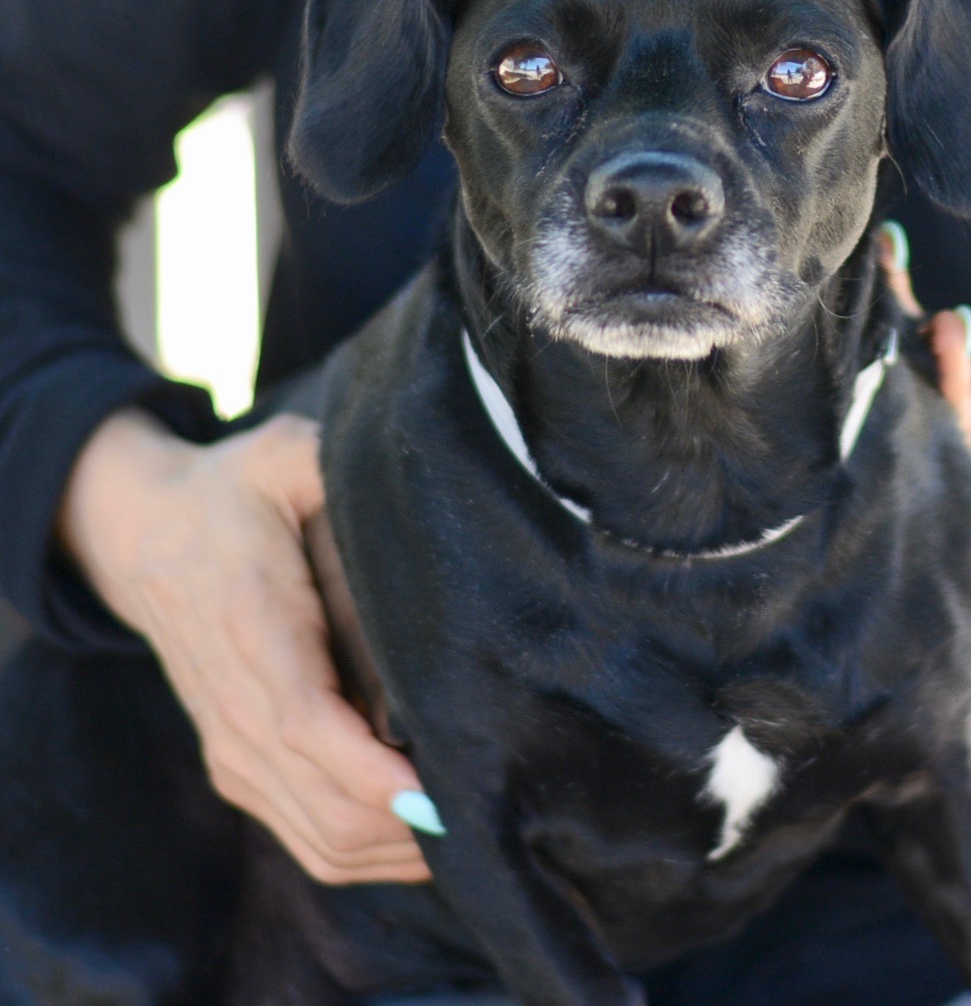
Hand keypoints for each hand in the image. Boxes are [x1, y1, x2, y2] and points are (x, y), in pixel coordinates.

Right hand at [57, 409, 432, 884]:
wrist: (142, 536)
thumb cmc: (232, 491)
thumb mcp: (285, 454)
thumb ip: (339, 468)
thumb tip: (421, 488)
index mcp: (253, 626)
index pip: (307, 721)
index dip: (371, 769)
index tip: (434, 789)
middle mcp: (236, 705)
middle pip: (325, 803)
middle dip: (410, 822)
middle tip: (493, 800)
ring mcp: (233, 747)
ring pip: (319, 840)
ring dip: (397, 847)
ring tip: (474, 820)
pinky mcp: (236, 767)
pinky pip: (305, 838)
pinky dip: (368, 850)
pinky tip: (427, 827)